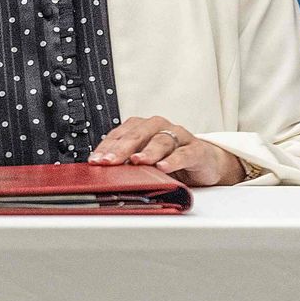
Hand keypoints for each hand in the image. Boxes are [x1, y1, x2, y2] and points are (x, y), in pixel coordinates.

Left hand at [87, 116, 245, 186]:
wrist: (204, 162)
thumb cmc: (170, 159)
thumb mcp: (145, 161)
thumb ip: (126, 163)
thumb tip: (102, 172)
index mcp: (143, 128)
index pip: (121, 134)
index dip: (107, 147)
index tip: (96, 161)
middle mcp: (160, 128)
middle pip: (138, 134)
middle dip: (122, 148)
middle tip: (109, 162)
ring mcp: (179, 137)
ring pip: (161, 141)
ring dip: (147, 152)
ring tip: (136, 161)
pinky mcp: (196, 150)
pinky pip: (184, 153)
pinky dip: (173, 160)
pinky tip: (163, 167)